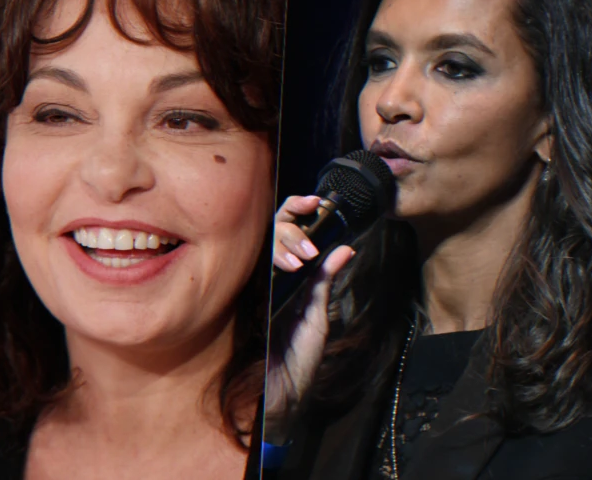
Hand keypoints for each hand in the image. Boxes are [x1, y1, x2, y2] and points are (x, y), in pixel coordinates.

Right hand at [264, 195, 354, 438]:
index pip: (287, 234)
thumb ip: (324, 281)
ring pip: (264, 243)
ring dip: (287, 242)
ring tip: (306, 257)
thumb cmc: (299, 357)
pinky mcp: (247, 297)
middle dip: (293, 224)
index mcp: (284, 277)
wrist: (282, 389)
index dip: (299, 213)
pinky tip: (291, 263)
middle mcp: (267, 276)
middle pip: (273, 232)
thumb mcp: (317, 315)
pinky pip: (256, 267)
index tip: (317, 202)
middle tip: (312, 228)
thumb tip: (344, 248)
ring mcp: (255, 284)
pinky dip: (275, 260)